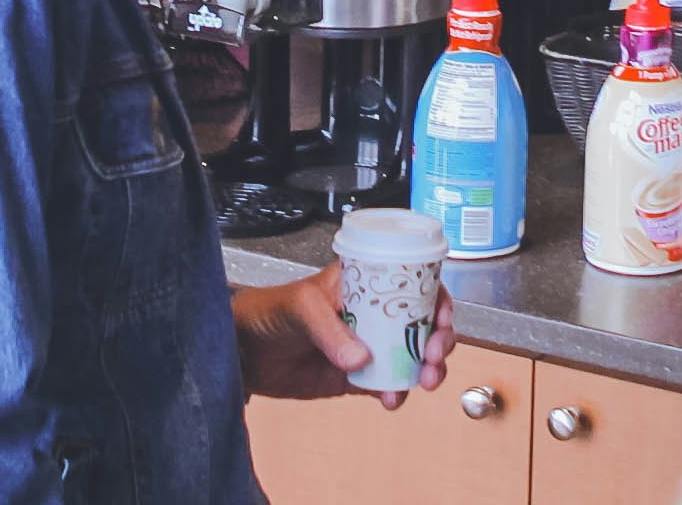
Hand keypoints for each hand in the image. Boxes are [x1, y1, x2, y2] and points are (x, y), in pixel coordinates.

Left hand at [233, 267, 455, 409]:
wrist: (241, 352)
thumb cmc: (266, 310)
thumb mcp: (299, 306)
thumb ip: (329, 330)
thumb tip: (360, 358)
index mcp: (364, 283)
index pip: (412, 282)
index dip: (435, 297)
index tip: (441, 316)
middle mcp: (371, 313)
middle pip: (421, 322)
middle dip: (439, 338)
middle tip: (434, 354)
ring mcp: (365, 346)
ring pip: (411, 355)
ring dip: (427, 368)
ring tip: (424, 380)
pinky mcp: (354, 377)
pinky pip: (387, 384)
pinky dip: (398, 393)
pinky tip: (394, 399)